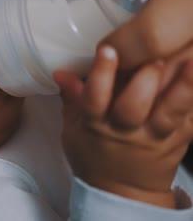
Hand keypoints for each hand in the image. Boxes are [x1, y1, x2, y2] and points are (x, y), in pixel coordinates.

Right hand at [54, 45, 192, 207]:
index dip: (100, 73)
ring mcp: (155, 137)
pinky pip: (191, 119)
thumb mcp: (73, 130)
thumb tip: (62, 71)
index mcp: (96, 126)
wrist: (122, 193)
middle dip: (144, 78)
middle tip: (153, 54)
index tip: (107, 49)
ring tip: (191, 59)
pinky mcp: (179, 140)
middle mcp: (126, 131)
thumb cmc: (94, 157)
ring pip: (170, 112)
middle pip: (134, 105)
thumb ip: (71, 97)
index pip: (95, 97)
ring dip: (182, 85)